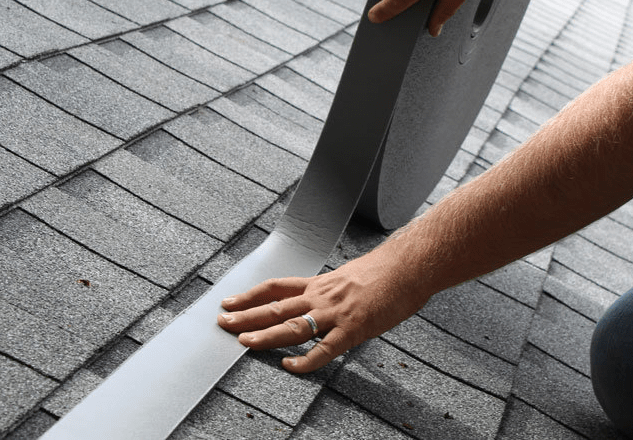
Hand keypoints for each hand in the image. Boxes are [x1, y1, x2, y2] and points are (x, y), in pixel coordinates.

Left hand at [217, 247, 429, 372]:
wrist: (410, 266)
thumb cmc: (386, 270)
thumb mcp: (350, 276)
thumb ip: (332, 291)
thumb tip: (322, 300)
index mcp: (320, 284)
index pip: (277, 288)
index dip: (251, 296)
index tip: (230, 302)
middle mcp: (322, 296)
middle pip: (276, 306)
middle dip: (246, 316)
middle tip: (222, 322)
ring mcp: (336, 313)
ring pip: (293, 325)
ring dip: (265, 335)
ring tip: (243, 342)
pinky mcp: (353, 329)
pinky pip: (324, 349)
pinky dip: (305, 361)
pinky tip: (290, 367)